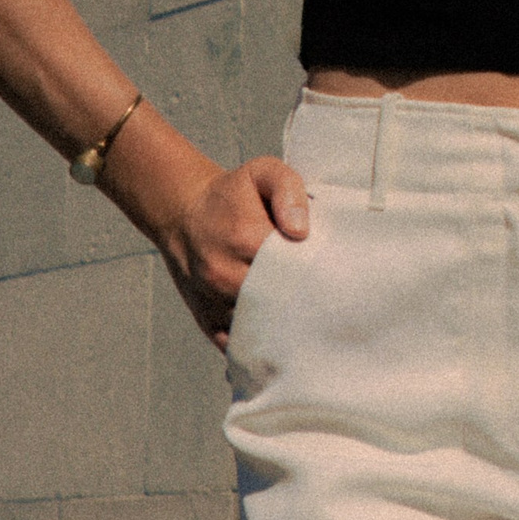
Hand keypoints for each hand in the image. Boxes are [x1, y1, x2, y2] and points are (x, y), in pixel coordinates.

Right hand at [155, 155, 311, 351]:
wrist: (183, 212)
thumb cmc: (232, 194)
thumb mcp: (262, 173)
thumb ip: (288, 191)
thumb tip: (300, 231)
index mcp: (245, 237)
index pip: (294, 268)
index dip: (317, 275)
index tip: (335, 276)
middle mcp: (225, 274)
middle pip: (280, 304)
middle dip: (306, 305)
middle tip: (330, 304)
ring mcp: (213, 302)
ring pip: (261, 330)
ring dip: (286, 329)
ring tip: (311, 322)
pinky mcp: (207, 321)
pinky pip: (239, 345)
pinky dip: (261, 346)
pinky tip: (282, 338)